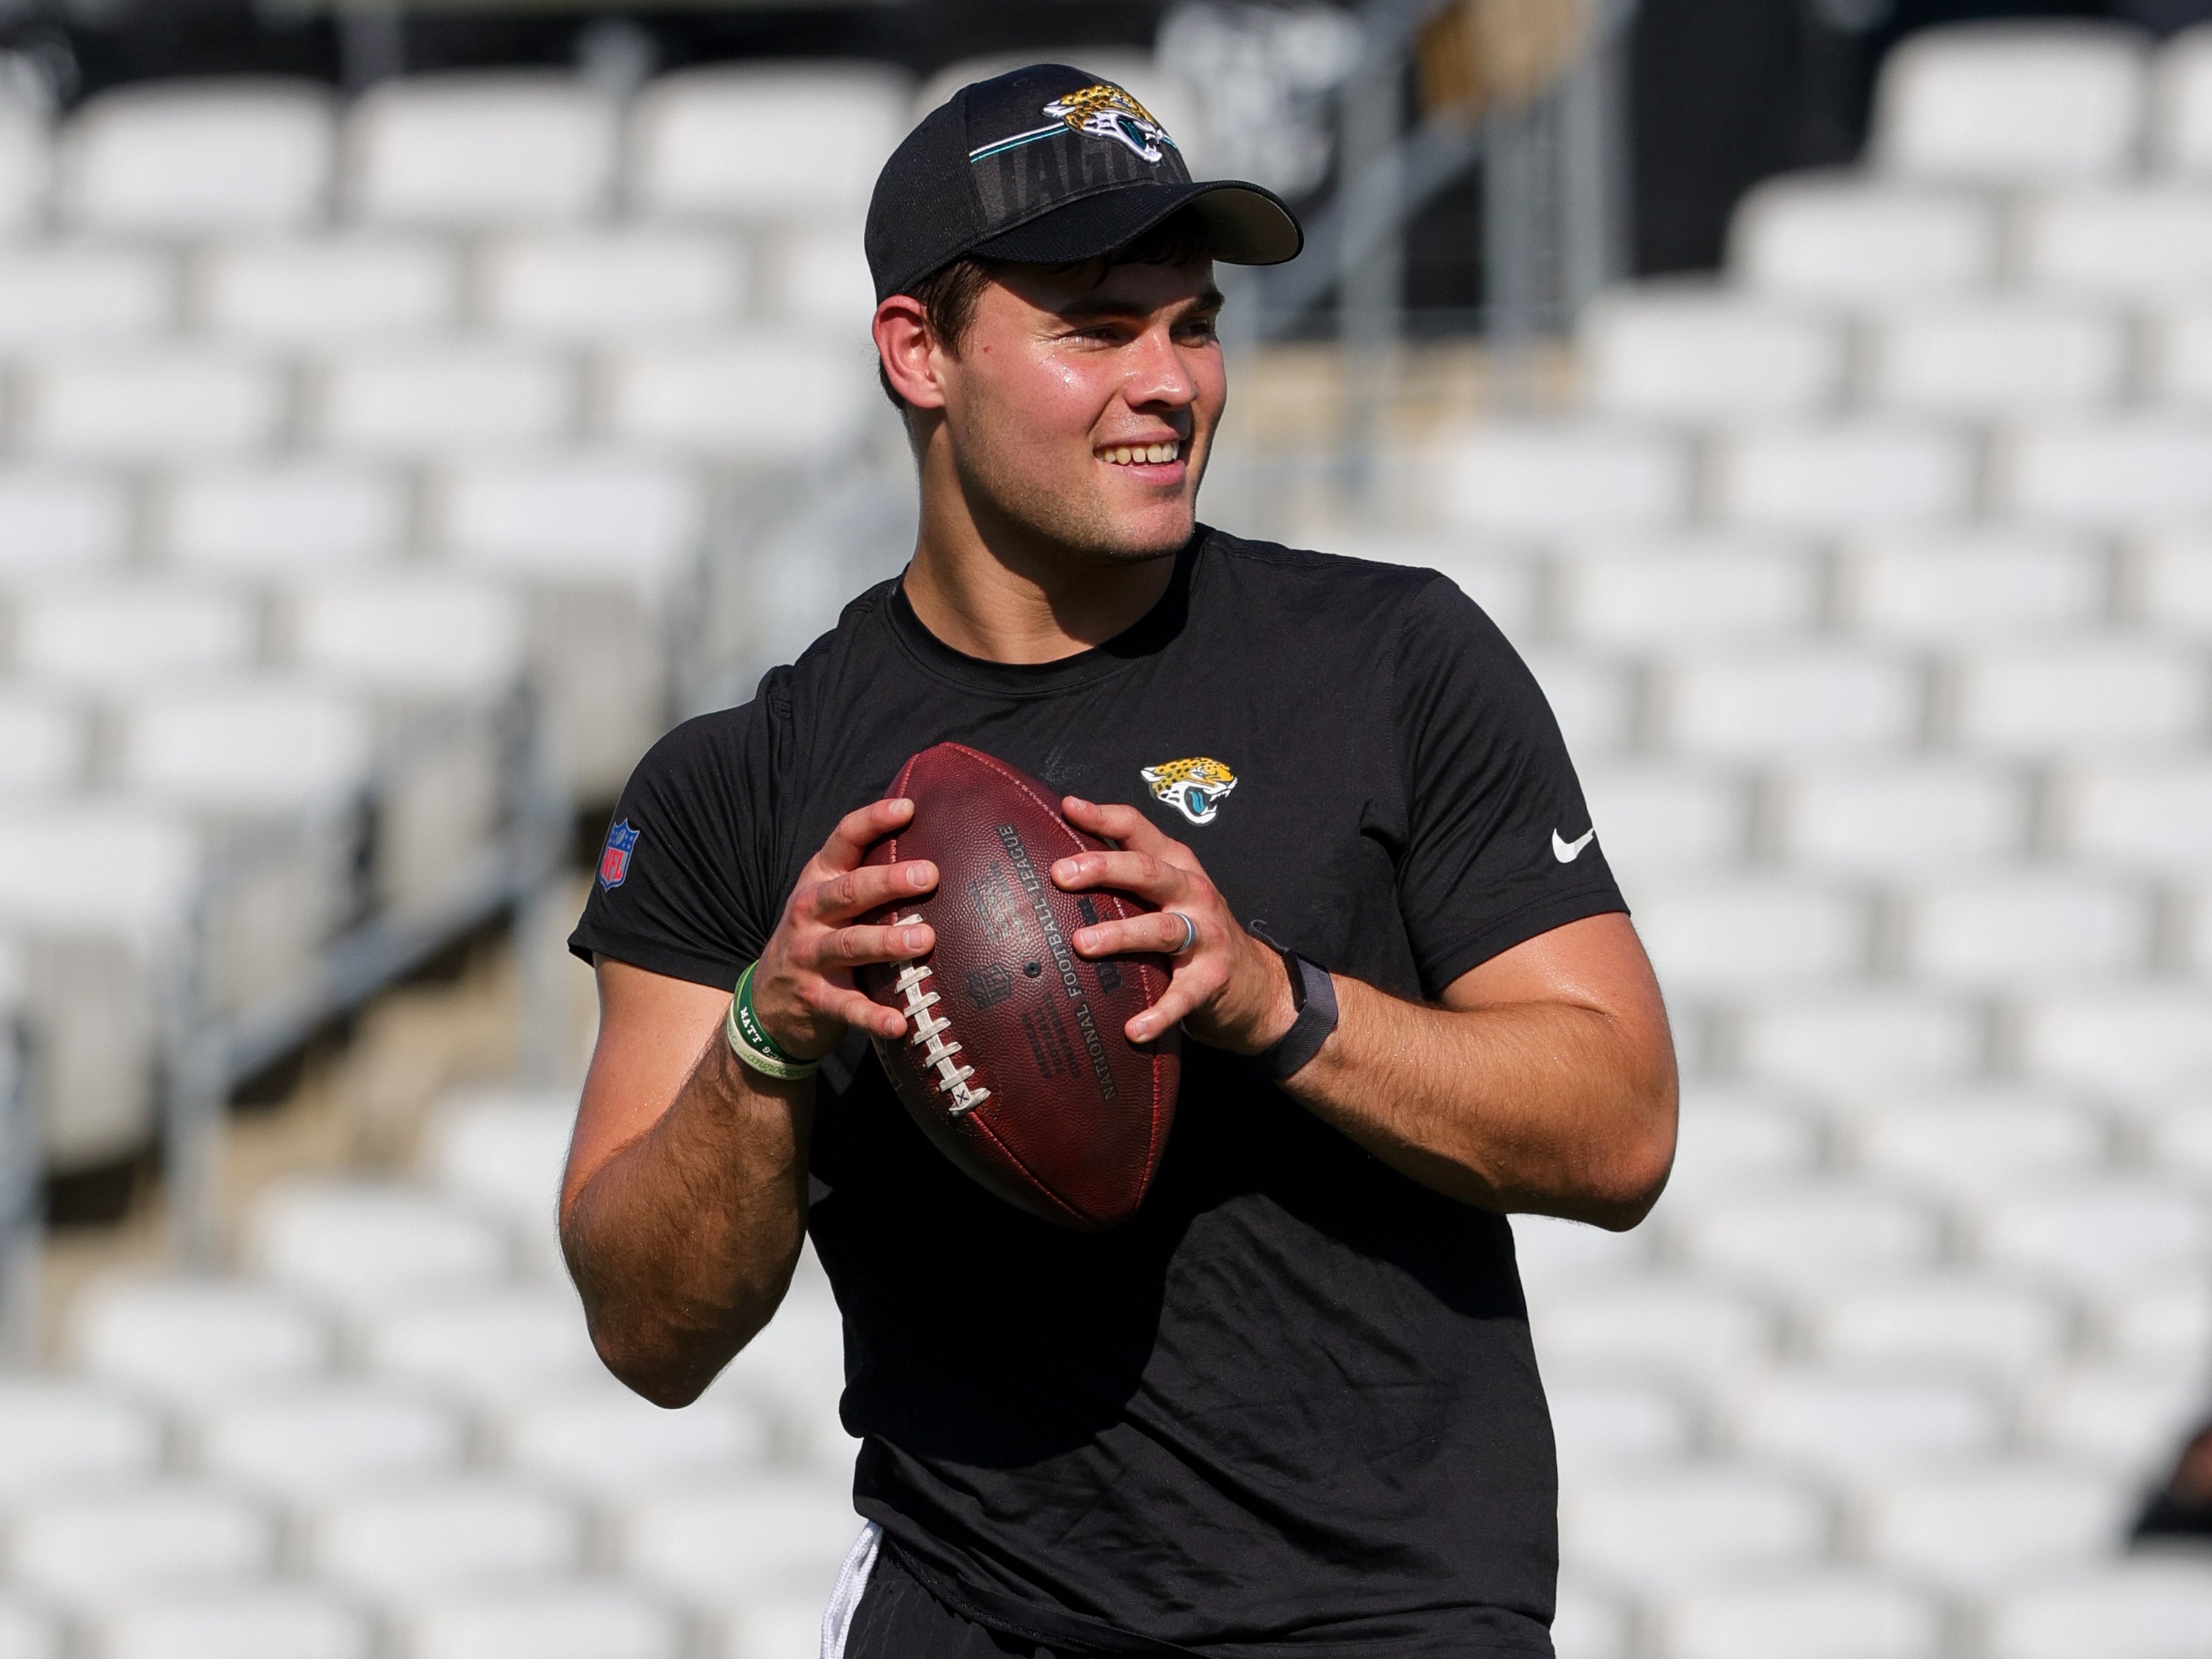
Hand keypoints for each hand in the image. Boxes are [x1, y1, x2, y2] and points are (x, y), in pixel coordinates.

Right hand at [751, 798, 937, 1059]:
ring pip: (849, 945)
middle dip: (888, 881)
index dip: (873, 820)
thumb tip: (936, 847)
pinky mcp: (815, 998)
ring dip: (886, 943)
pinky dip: (873, 1016)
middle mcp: (810, 912)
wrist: (766, 1002)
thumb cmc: (819, 936)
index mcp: (819, 879)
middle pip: (848, 891)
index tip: (908, 808)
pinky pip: (847, 1007)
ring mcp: (809, 956)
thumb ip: (867, 876)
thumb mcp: (829, 899)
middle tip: (928, 875)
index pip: (843, 839)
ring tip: (925, 940)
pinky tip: (899, 1023)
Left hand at [1051, 797, 1296, 1053]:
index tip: (1067, 807)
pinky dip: (1158, 1014)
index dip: (1103, 816)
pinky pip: (1182, 997)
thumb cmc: (1191, 930)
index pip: (1139, 830)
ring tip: (1083, 943)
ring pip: (1161, 929)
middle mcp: (1193, 893)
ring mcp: (1206, 935)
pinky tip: (1132, 1030)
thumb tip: (1057, 859)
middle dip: (1103, 869)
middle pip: (1147, 872)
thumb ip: (1127, 873)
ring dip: (1122, 935)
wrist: (1253, 982)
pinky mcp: (1212, 979)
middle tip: (1061, 874)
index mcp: (1177, 866)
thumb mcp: (1168, 892)